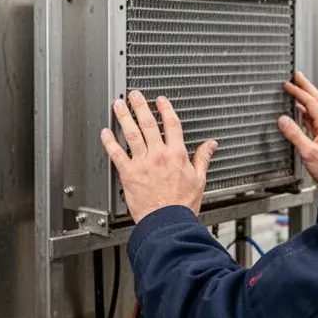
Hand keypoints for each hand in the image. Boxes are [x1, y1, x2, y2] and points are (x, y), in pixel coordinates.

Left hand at [100, 91, 217, 223]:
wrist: (168, 222)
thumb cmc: (182, 204)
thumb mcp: (199, 179)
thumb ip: (203, 158)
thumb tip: (211, 145)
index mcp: (177, 154)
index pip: (171, 124)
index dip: (165, 109)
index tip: (160, 100)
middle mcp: (159, 155)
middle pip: (148, 124)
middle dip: (140, 106)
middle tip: (134, 95)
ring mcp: (143, 163)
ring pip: (132, 134)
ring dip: (124, 117)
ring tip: (118, 105)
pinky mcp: (129, 174)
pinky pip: (116, 154)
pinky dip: (109, 142)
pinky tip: (105, 132)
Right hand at [277, 71, 317, 191]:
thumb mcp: (309, 152)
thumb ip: (295, 135)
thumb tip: (283, 120)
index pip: (311, 102)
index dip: (299, 91)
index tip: (288, 84)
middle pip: (317, 99)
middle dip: (306, 86)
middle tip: (297, 75)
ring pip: (317, 107)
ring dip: (306, 96)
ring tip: (297, 89)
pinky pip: (315, 117)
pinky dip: (306, 110)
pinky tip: (300, 111)